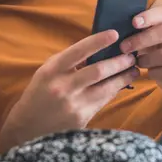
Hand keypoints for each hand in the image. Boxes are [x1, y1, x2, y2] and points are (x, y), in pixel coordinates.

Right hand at [1, 30, 139, 143]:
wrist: (27, 128)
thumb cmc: (40, 94)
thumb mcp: (47, 73)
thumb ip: (69, 62)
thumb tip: (98, 49)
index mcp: (52, 71)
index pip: (78, 51)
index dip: (98, 41)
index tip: (114, 34)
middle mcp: (62, 87)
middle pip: (98, 70)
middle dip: (119, 62)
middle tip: (131, 55)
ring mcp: (73, 105)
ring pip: (106, 87)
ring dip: (123, 77)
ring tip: (133, 69)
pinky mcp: (81, 118)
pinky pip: (103, 101)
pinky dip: (114, 90)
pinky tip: (122, 84)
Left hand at [121, 6, 161, 92]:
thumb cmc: (159, 48)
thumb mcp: (152, 35)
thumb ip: (142, 27)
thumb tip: (122, 25)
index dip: (148, 17)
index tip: (133, 23)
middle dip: (141, 39)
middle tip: (124, 47)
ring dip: (146, 59)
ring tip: (138, 62)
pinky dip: (154, 72)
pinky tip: (149, 72)